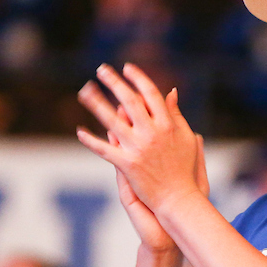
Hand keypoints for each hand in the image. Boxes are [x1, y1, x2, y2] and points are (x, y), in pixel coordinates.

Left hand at [77, 63, 205, 218]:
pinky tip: (79, 131)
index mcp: (168, 125)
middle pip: (129, 101)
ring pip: (111, 121)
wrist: (179, 199)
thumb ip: (176, 114)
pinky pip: (104, 149)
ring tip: (84, 91)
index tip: (127, 67)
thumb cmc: (185, 169)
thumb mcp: (186, 138)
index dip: (138, 78)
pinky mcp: (127, 165)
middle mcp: (152, 133)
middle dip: (114, 82)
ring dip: (95, 103)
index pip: (150, 94)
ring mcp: (138, 149)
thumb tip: (171, 91)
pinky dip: (91, 141)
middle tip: (101, 70)